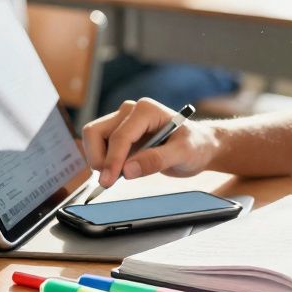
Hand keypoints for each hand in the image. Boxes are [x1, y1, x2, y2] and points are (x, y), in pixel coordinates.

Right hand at [81, 98, 217, 186]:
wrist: (199, 146)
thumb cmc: (195, 145)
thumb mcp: (183, 154)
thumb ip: (156, 160)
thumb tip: (127, 170)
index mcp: (146, 110)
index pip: (119, 136)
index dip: (112, 159)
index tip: (108, 181)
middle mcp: (130, 111)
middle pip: (96, 132)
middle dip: (99, 158)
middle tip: (110, 181)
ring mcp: (122, 121)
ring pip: (93, 137)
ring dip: (98, 159)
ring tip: (117, 176)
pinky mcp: (119, 133)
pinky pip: (98, 145)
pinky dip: (102, 160)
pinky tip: (119, 171)